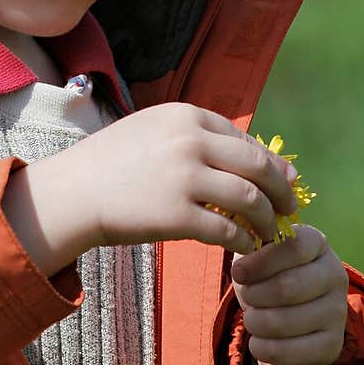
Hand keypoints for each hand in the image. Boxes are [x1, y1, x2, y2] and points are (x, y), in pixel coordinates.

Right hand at [83, 102, 297, 253]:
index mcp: (186, 116)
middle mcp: (189, 141)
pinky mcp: (176, 215)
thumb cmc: (113, 163)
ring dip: (268, 220)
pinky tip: (246, 247)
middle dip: (281, 190)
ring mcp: (184, 178)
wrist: (72, 192)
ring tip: (270, 233)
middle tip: (290, 209)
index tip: (282, 181)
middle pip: (257, 166)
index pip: (245, 140)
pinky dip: (245, 241)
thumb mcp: (154, 132)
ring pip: (250, 199)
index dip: (270, 163)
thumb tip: (253, 154)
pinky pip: (228, 231)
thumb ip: (198, 137)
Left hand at [231, 225, 348, 364]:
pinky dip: (265, 348)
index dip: (260, 261)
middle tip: (246, 297)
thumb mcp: (259, 255)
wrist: (291, 322)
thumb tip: (240, 240)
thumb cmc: (269, 277)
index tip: (238, 272)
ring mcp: (338, 311)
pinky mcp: (333, 344)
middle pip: (288, 286)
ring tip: (251, 320)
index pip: (293, 247)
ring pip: (286, 321)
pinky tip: (258, 343)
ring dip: (256, 323)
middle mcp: (335, 274)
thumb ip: (249, 244)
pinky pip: (291, 351)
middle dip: (254, 295)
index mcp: (318, 244)